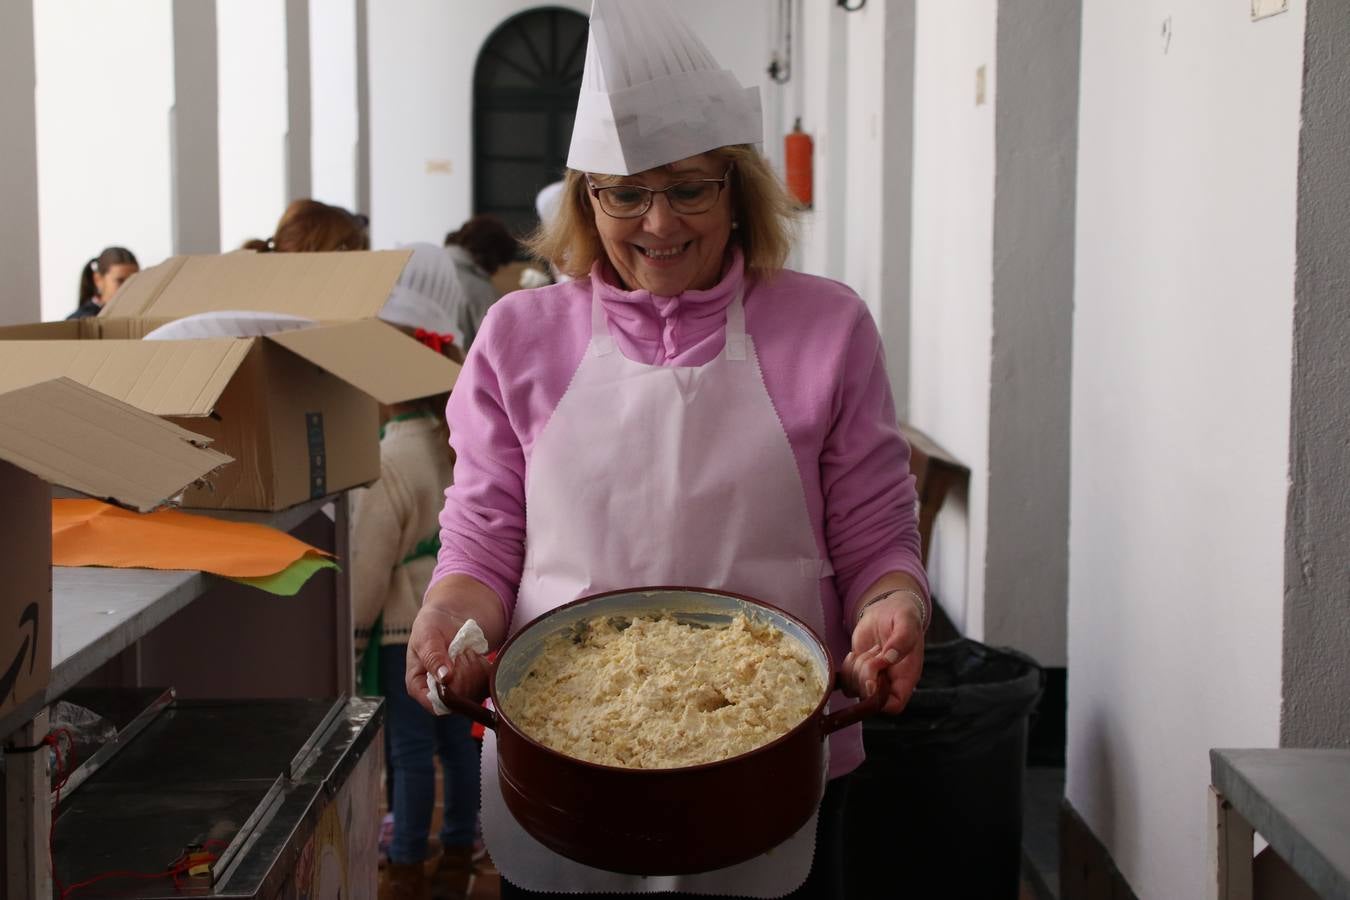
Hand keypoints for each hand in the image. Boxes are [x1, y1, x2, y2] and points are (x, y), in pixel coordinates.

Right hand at [405, 604, 492, 714]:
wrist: (448, 618)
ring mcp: (455, 690)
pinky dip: (483, 669)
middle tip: (462, 654)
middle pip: (458, 702)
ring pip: (473, 695)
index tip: (455, 669)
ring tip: (466, 652)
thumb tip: (444, 678)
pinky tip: (475, 655)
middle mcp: (436, 693)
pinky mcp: (472, 684)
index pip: (435, 704)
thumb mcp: (427, 636)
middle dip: (464, 676)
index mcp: (418, 686)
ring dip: (474, 670)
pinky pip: (485, 686)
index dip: (449, 692)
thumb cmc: (431, 626)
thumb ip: (433, 656)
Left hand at [841, 593, 923, 714]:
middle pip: (869, 698)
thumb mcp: (907, 621)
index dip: (880, 699)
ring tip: (869, 651)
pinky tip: (856, 653)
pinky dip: (846, 668)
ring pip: (854, 689)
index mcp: (906, 677)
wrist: (888, 610)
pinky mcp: (859, 671)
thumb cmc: (903, 616)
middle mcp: (889, 683)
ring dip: (855, 668)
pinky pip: (845, 681)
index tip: (874, 678)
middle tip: (874, 652)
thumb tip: (890, 657)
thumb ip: (902, 638)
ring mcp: (873, 679)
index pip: (894, 706)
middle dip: (865, 674)